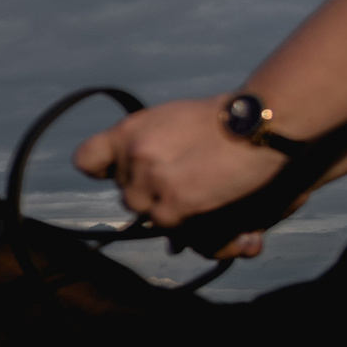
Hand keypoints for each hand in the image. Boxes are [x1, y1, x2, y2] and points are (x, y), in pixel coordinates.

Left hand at [71, 96, 274, 258]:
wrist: (259, 123)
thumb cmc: (224, 119)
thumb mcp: (170, 119)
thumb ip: (147, 143)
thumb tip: (131, 172)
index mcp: (129, 131)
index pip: (87, 161)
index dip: (105, 171)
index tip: (123, 173)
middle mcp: (132, 155)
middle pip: (125, 193)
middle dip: (150, 193)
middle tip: (186, 181)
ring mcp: (150, 180)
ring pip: (146, 213)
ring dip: (169, 209)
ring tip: (201, 192)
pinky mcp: (173, 204)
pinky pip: (168, 227)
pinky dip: (188, 223)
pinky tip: (209, 206)